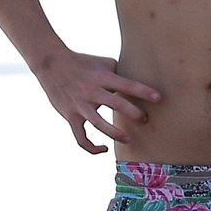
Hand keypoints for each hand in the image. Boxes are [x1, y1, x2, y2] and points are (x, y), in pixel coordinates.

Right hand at [36, 49, 160, 153]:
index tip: (159, 98)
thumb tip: (142, 81)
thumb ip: (121, 73)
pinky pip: (81, 138)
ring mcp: (80, 105)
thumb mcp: (104, 63)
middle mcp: (92, 91)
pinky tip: (104, 148)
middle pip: (116, 104)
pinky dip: (92, 147)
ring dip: (115, 134)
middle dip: (134, 113)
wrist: (51, 64)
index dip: (143, 91)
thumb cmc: (84, 62)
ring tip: (129, 139)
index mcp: (103, 77)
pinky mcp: (70, 116)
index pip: (126, 84)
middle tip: (146, 120)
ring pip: (99, 124)